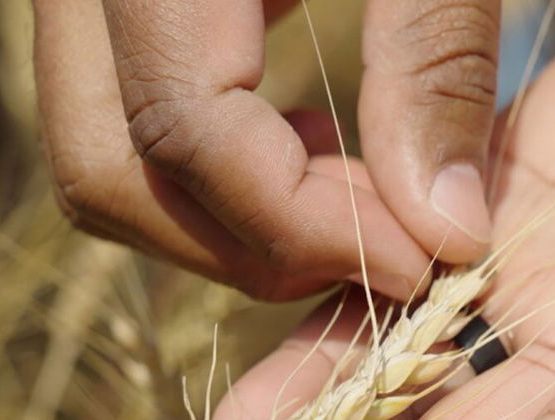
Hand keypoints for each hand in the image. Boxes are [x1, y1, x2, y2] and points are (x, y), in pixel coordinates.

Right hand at [32, 0, 498, 299]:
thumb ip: (436, 62)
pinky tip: (313, 143)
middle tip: (382, 251)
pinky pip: (127, 117)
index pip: (185, 132)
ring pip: (106, 153)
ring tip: (359, 198)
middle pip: (107, 167)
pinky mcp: (119, 11)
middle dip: (250, 246)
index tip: (423, 260)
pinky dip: (217, 167)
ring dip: (231, 216)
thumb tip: (448, 231)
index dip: (307, 225)